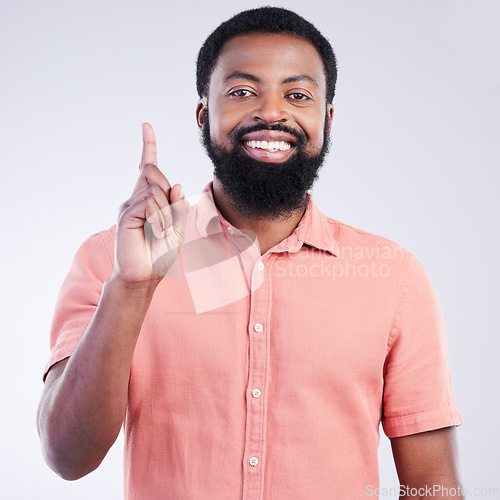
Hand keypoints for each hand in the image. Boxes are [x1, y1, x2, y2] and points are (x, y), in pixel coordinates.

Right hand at [113, 123, 188, 284]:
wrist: (146, 274)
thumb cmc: (160, 252)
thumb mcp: (179, 228)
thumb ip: (179, 206)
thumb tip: (175, 184)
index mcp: (149, 198)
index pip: (147, 167)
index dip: (148, 145)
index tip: (146, 125)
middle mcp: (136, 198)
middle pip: (153, 172)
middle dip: (166, 191)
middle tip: (167, 222)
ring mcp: (129, 206)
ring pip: (154, 190)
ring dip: (165, 213)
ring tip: (160, 232)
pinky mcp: (125, 216)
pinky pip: (148, 204)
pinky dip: (159, 219)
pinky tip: (156, 233)